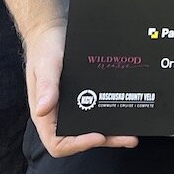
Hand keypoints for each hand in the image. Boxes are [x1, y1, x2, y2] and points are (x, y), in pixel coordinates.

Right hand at [25, 21, 139, 157]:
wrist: (53, 29)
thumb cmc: (45, 47)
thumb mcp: (46, 64)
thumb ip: (46, 86)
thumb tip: (42, 110)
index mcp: (45, 113)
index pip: (57, 143)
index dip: (77, 145)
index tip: (97, 136)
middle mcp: (58, 114)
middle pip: (79, 139)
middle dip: (104, 140)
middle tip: (128, 138)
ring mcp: (71, 107)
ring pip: (90, 128)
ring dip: (111, 133)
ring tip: (131, 134)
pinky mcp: (84, 96)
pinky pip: (96, 111)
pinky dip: (110, 115)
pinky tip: (124, 112)